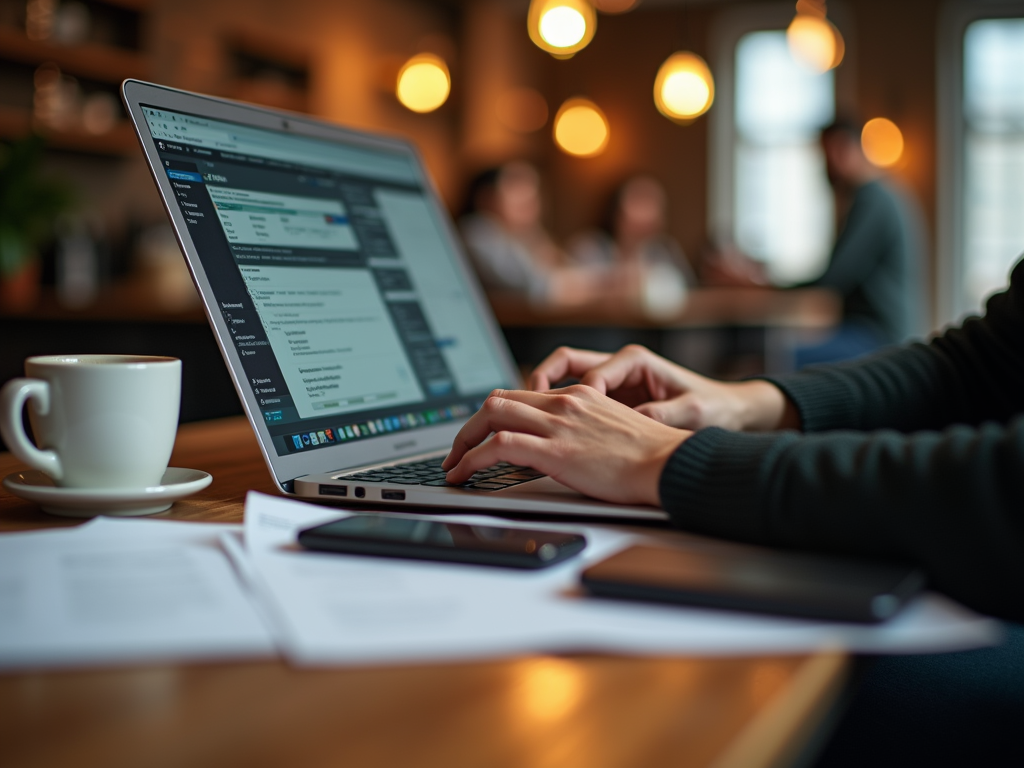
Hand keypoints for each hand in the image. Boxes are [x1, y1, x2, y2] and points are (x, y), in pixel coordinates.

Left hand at [441, 386, 689, 506]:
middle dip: (469, 427)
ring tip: (453, 467)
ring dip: (462, 443)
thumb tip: (563, 450)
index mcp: (578, 396)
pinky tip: (462, 475)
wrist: (670, 464)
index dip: (492, 414)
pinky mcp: (554, 449)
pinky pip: (497, 446)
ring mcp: (557, 423)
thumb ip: (583, 431)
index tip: (481, 436)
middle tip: (458, 452)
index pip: (520, 394)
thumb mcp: (612, 431)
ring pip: (490, 417)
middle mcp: (564, 402)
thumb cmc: (652, 458)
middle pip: (497, 400)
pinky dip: (470, 459)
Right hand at [529, 345, 798, 431]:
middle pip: (563, 363)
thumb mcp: (692, 412)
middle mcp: (618, 365)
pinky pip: (572, 399)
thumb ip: (662, 414)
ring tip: (527, 420)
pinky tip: (548, 431)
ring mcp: (611, 381)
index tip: (566, 419)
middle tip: (523, 407)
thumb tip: (636, 420)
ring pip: (562, 380)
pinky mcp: (609, 399)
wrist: (729, 410)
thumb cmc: (712, 406)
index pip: (590, 374)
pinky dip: (556, 411)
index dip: (574, 397)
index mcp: (635, 360)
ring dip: (542, 397)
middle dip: (539, 383)